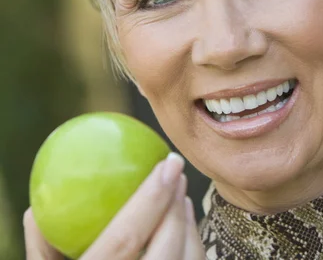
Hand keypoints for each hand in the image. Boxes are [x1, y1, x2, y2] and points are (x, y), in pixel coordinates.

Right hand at [24, 153, 204, 258]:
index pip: (125, 239)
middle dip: (175, 205)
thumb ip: (41, 253)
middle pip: (166, 249)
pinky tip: (183, 230)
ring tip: (179, 197)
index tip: (167, 164)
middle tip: (175, 171)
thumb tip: (36, 208)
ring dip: (188, 225)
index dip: (149, 198)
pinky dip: (192, 248)